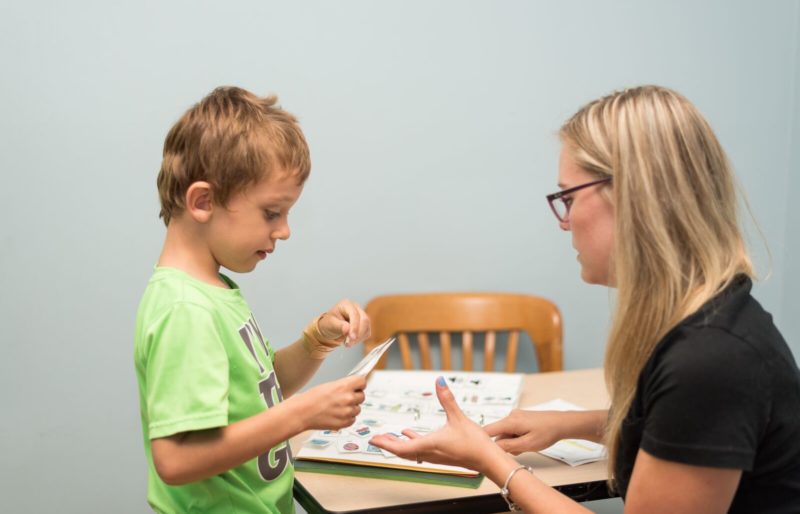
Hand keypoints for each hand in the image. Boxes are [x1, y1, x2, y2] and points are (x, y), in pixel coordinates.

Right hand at [295, 375, 366, 430]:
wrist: (302, 412)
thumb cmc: (311, 398)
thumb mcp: (329, 385)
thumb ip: (343, 386)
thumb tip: (352, 387)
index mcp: (344, 386)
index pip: (362, 382)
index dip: (359, 384)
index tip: (357, 386)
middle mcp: (348, 399)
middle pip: (362, 396)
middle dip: (355, 396)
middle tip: (345, 398)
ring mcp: (347, 412)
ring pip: (358, 409)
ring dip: (351, 408)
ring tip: (338, 407)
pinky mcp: (344, 423)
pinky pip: (352, 419)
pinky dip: (347, 418)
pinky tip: (337, 414)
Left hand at [302, 299, 370, 358]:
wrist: (330, 328)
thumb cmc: (329, 323)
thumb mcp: (330, 324)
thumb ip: (339, 326)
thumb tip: (347, 329)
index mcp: (346, 304)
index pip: (354, 314)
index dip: (355, 326)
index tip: (352, 337)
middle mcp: (356, 308)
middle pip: (364, 320)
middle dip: (358, 334)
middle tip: (349, 344)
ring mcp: (362, 316)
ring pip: (367, 327)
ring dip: (359, 338)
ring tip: (347, 343)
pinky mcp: (364, 325)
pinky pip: (367, 333)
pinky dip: (360, 339)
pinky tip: (351, 341)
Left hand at [369, 377, 505, 471]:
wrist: (487, 459)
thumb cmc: (474, 443)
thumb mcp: (459, 417)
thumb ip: (447, 399)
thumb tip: (439, 382)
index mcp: (430, 445)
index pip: (401, 448)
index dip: (386, 444)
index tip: (374, 440)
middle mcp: (429, 452)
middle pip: (402, 452)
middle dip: (388, 445)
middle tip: (375, 439)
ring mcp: (435, 455)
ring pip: (410, 452)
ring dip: (398, 444)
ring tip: (389, 437)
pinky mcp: (440, 454)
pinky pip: (420, 449)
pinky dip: (411, 442)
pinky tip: (409, 434)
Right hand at [483, 410, 564, 454]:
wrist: (561, 423)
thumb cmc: (547, 433)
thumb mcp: (527, 444)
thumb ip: (508, 446)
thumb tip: (493, 448)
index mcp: (510, 421)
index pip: (488, 430)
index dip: (482, 441)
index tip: (481, 451)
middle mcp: (510, 416)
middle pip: (498, 434)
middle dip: (505, 445)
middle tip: (519, 450)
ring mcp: (515, 416)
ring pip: (505, 433)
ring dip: (512, 442)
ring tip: (527, 445)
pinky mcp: (520, 418)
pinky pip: (512, 430)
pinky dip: (516, 438)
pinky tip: (527, 440)